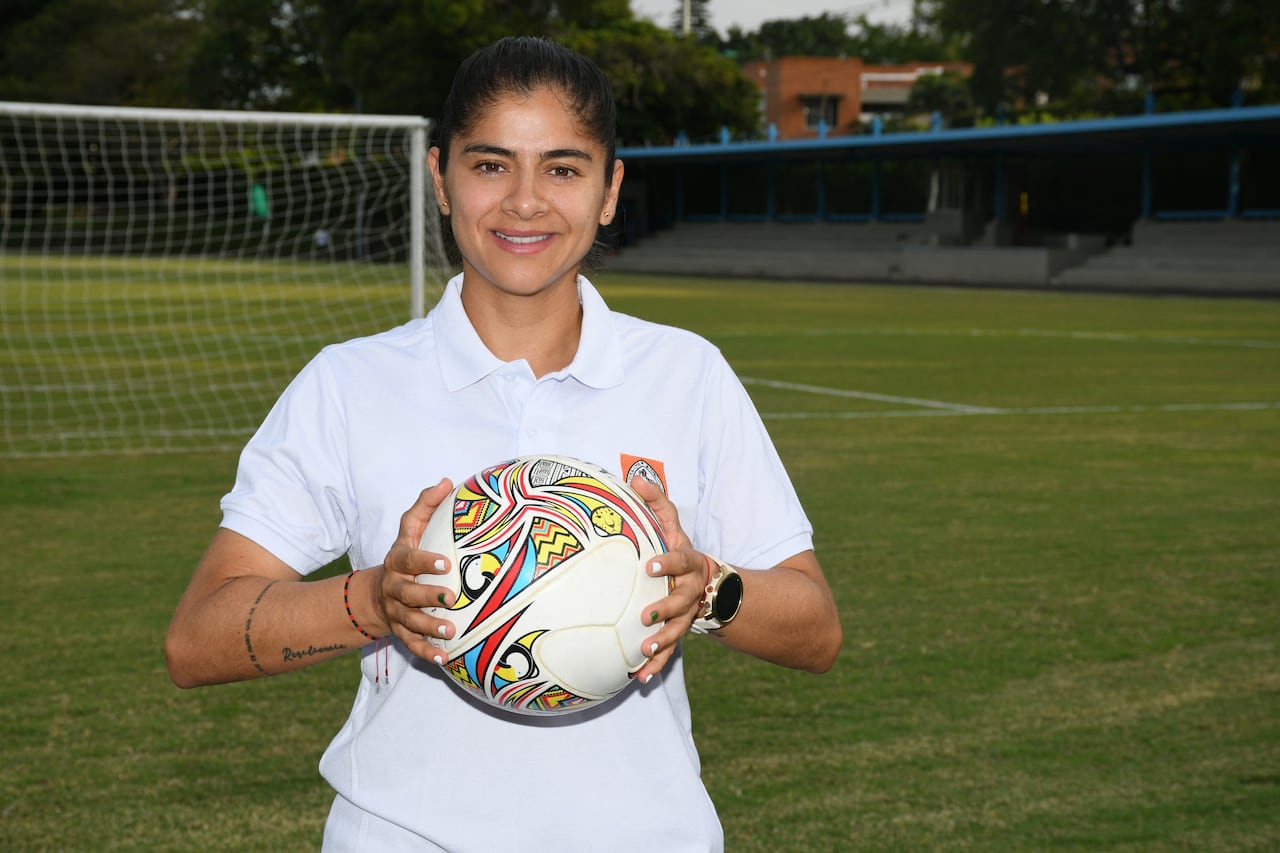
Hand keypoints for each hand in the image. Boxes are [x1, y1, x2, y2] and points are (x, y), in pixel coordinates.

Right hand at [373, 478, 456, 663]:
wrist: (376, 594)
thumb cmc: (404, 557)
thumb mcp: (409, 531)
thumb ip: (425, 507)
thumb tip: (446, 481)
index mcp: (397, 563)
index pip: (408, 560)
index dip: (424, 561)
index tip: (445, 563)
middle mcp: (395, 589)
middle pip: (407, 594)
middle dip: (428, 597)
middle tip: (452, 597)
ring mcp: (397, 614)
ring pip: (410, 623)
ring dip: (430, 628)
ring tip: (451, 630)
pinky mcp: (401, 633)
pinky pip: (413, 646)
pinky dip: (428, 653)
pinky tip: (446, 659)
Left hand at [628, 477, 707, 682]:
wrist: (704, 579)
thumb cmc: (676, 548)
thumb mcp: (671, 525)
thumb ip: (657, 503)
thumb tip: (636, 477)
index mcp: (689, 562)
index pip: (680, 560)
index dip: (666, 563)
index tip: (648, 566)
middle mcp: (691, 589)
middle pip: (681, 600)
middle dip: (665, 609)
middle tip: (644, 616)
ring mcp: (687, 613)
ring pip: (678, 630)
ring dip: (662, 641)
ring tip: (643, 651)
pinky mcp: (679, 631)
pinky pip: (670, 650)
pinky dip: (657, 664)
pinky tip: (640, 678)